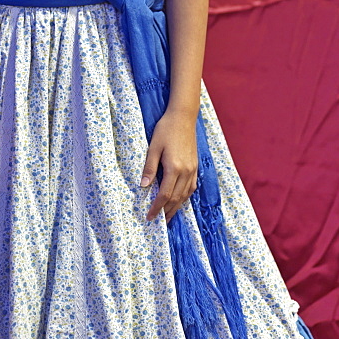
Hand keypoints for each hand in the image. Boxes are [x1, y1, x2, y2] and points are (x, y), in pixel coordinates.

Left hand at [140, 108, 197, 222]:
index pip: (164, 195)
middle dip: (166, 211)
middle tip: (158, 220)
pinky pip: (191, 188)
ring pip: (185, 195)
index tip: (149, 216)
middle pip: (176, 198)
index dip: (156, 208)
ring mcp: (192, 170)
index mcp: (174, 168)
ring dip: (176, 207)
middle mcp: (186, 172)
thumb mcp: (154, 147)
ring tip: (168, 216)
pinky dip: (184, 197)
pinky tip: (179, 200)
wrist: (183, 117)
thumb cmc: (166, 129)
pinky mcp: (195, 166)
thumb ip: (149, 168)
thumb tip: (143, 186)